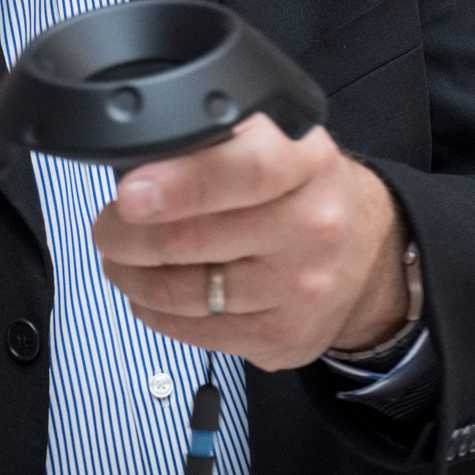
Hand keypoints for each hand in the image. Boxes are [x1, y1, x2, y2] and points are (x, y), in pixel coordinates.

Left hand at [93, 114, 408, 369]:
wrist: (364, 251)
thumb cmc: (301, 190)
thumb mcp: (276, 139)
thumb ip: (216, 137)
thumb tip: (137, 156)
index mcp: (307, 162)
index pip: (246, 170)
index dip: (179, 184)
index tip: (129, 194)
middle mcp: (313, 226)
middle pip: (194, 240)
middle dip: (127, 234)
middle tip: (109, 225)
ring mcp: (301, 288)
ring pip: (185, 292)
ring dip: (132, 276)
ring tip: (121, 258)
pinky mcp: (285, 336)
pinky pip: (196, 332)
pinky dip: (157, 313)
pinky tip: (151, 294)